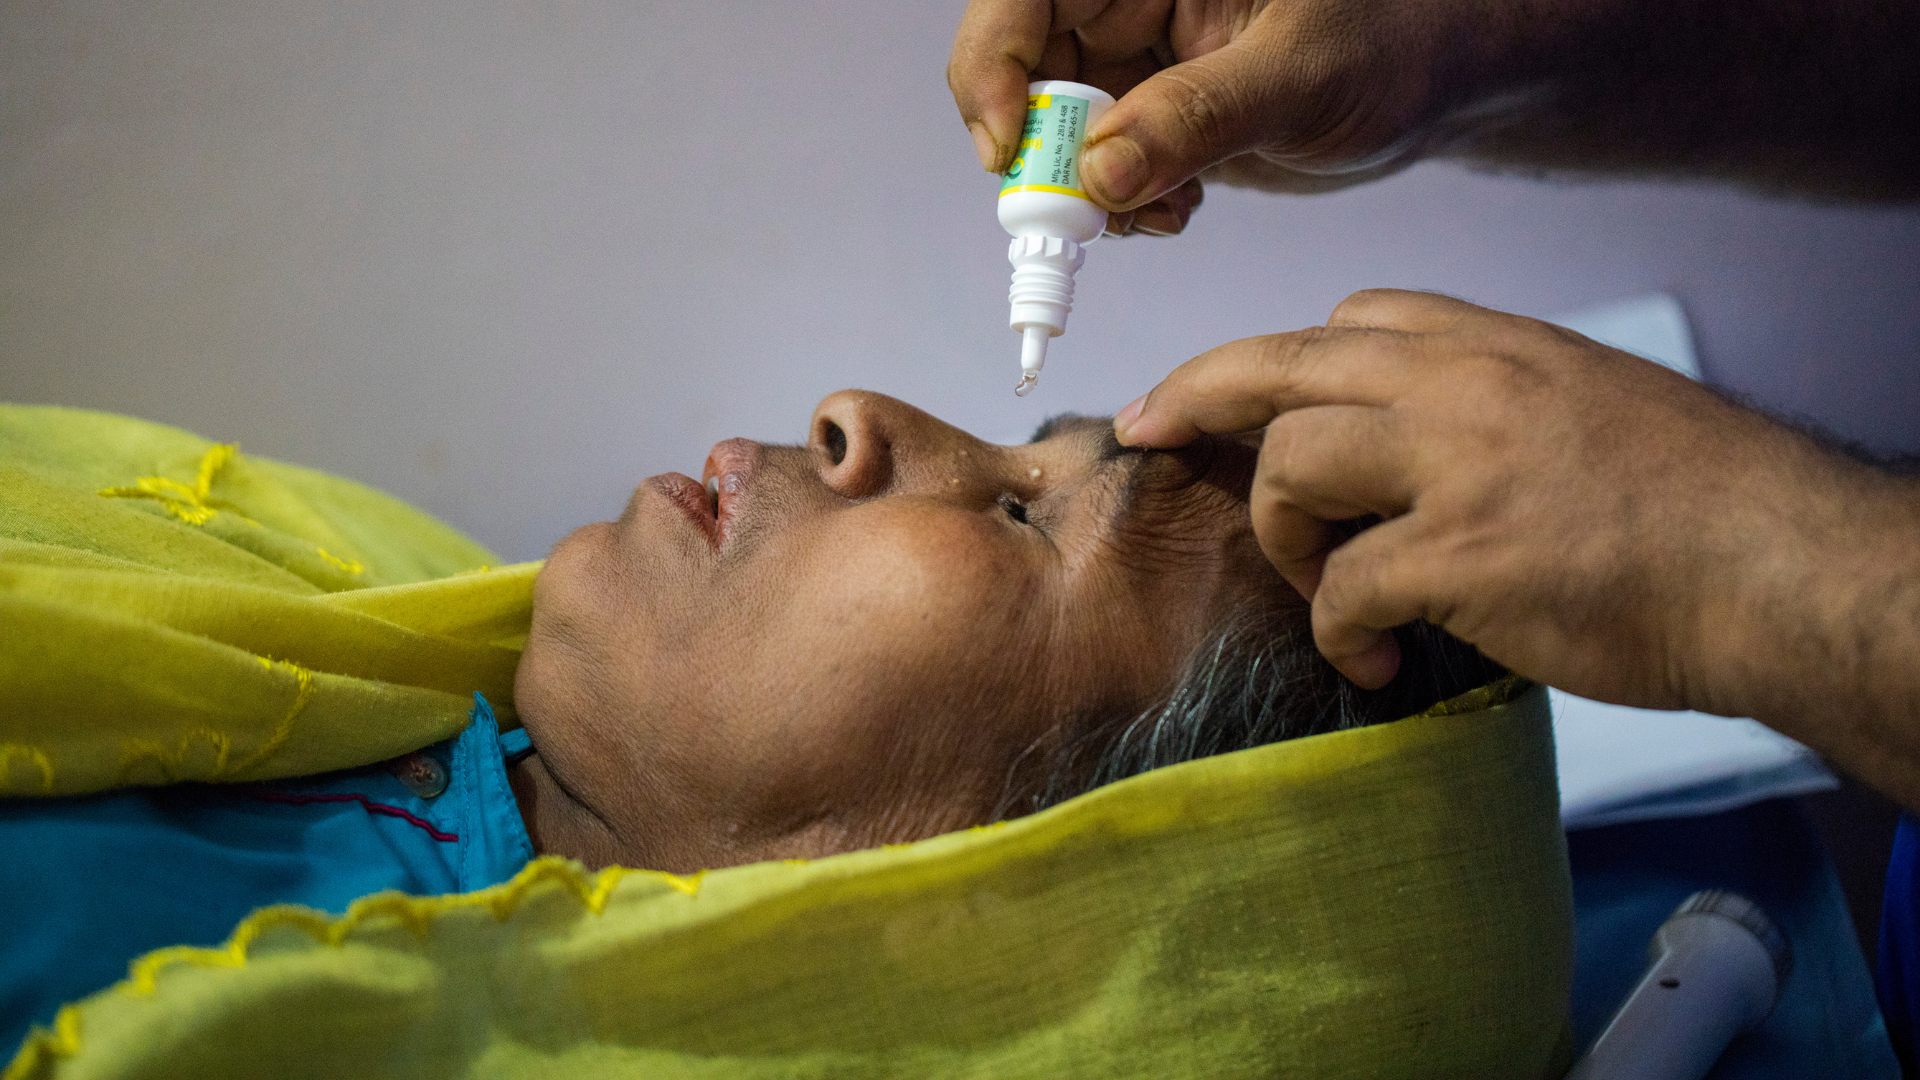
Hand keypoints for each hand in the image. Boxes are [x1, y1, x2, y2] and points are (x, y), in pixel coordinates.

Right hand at [948, 0, 1512, 234]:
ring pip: (1054, 125)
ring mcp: (1138, 55)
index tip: (1009, 147)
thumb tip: (1100, 172)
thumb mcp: (1302, 73)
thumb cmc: (1398, 36)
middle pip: (1023, 65)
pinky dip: (1121, 204)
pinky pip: (1097, 162)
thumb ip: (1200, 117)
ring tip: (1157, 214)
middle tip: (1082, 215)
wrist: (1441, 74)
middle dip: (1041, 147)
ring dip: (1085, 190)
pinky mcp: (1152, 109)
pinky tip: (1177, 208)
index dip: (993, 66)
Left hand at [1111, 292, 1919, 780]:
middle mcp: (1466, 384)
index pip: (1343, 320)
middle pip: (1279, 365)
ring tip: (1332, 589)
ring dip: (1286, 537)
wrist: (1777, 568)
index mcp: (1495, 346)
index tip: (1206, 393)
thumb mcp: (1582, 402)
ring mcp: (1460, 463)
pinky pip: (1343, 588)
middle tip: (1149, 433)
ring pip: (1290, 466)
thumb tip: (1394, 450)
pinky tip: (1376, 663)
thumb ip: (1480, 406)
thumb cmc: (1693, 506)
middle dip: (1193, 396)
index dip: (1259, 360)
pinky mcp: (1462, 555)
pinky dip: (1340, 633)